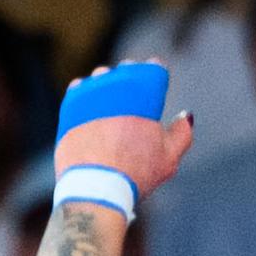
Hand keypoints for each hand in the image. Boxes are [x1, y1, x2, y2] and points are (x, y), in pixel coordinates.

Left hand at [53, 72, 196, 206]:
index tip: (153, 87)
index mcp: (145, 92)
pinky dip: (85, 94)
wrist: (95, 188)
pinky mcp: (70, 106)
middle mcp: (117, 86)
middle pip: (125, 70)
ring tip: (112, 105)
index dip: (155, 75)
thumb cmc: (135, 174)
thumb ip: (182, 132)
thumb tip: (185, 115)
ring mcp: (91, 94)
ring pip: (100, 78)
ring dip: (107, 85)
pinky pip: (78, 89)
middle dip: (131, 78)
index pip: (154, 68)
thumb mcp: (169, 157)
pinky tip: (92, 108)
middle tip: (133, 98)